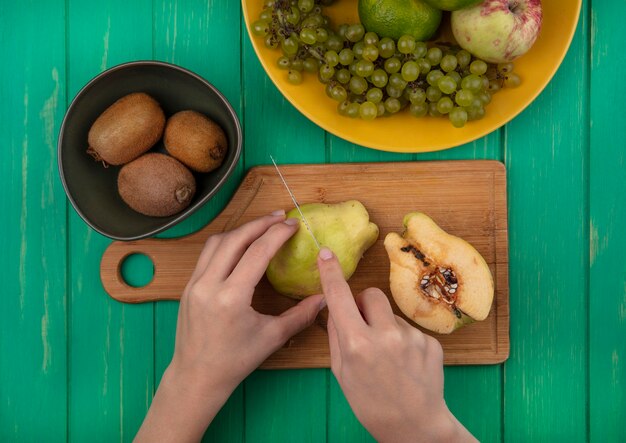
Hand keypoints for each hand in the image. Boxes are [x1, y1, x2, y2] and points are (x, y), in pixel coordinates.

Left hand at [136, 211, 324, 441]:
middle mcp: (209, 285)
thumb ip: (300, 316)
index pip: (257, 252)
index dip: (277, 234)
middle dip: (260, 224)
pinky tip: (241, 244)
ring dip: (241, 230)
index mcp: (231, 297)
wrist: (197, 376)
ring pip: (217, 242)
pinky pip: (207, 254)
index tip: (293, 224)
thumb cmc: (236, 361)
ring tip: (262, 226)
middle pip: (235, 239)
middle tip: (281, 217)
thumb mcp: (272, 338)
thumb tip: (324, 298)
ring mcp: (194, 284)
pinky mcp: (188, 286)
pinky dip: (226, 243)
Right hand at [317, 247, 475, 442]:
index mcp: (357, 344)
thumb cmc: (371, 404)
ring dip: (386, 326)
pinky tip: (406, 364)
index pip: (339, 297)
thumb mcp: (342, 373)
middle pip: (371, 294)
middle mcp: (385, 336)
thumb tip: (334, 308)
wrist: (415, 427)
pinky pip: (410, 329)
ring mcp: (412, 338)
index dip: (330, 273)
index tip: (326, 254)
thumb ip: (337, 336)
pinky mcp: (431, 342)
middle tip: (364, 328)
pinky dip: (405, 341)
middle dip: (364, 305)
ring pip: (391, 314)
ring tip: (389, 357)